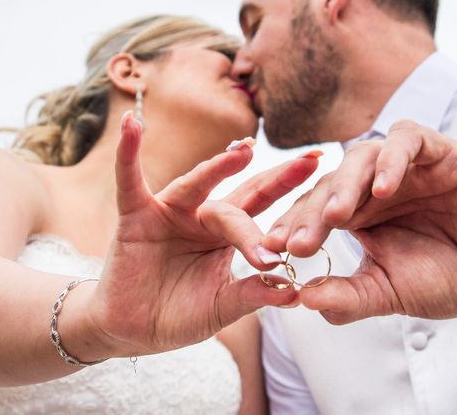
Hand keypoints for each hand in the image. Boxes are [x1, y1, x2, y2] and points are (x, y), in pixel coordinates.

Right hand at [89, 113, 317, 355]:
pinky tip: (131, 126)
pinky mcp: (136, 214)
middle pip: (243, 191)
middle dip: (277, 177)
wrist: (131, 330)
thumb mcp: (222, 306)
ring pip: (197, 184)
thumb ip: (253, 294)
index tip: (329, 177)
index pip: (266, 208)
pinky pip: (130, 181)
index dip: (294, 193)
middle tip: (310, 161)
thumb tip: (295, 290)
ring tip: (245, 150)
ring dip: (218, 166)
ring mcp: (170, 211)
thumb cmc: (178, 314)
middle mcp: (203, 214)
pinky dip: (128, 154)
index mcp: (227, 233)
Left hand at [264, 120, 456, 324]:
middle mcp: (375, 184)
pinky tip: (383, 189)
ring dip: (345, 185)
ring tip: (336, 217)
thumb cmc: (450, 279)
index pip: (315, 212)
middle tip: (297, 242)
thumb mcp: (391, 293)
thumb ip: (348, 297)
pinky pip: (408, 139)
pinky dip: (392, 160)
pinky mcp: (439, 150)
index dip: (294, 229)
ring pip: (360, 156)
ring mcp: (405, 165)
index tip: (273, 254)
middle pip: (330, 184)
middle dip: (311, 213)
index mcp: (359, 213)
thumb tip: (302, 302)